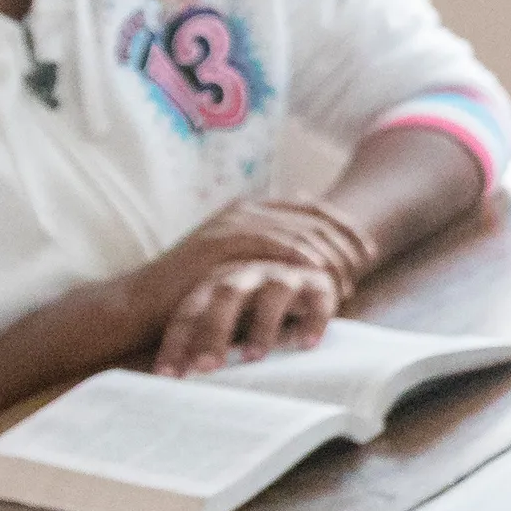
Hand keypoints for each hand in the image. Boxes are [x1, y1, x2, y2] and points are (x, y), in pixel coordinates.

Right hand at [151, 197, 376, 300]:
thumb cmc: (196, 295)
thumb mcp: (242, 272)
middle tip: (363, 269)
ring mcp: (230, 223)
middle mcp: (243, 209)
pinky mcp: (220, 242)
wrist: (142, 302)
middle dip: (343, 243)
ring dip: (327, 256)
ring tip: (344, 282)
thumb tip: (317, 271)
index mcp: (252, 210)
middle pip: (311, 218)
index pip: (312, 208)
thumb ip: (273, 262)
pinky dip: (299, 258)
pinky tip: (317, 276)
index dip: (345, 227)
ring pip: (297, 231)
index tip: (368, 251)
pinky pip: (272, 244)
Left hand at [153, 258, 339, 373]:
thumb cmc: (258, 315)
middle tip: (206, 368)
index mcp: (215, 286)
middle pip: (225, 296)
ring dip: (261, 326)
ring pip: (271, 295)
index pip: (190, 312)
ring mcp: (283, 278)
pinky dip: (311, 321)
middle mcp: (247, 277)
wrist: (308, 285)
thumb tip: (177, 384)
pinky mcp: (318, 286)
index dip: (178, 341)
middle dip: (213, 331)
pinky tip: (307, 344)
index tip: (168, 375)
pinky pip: (316, 301)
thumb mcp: (230, 326)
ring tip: (254, 358)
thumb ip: (207, 345)